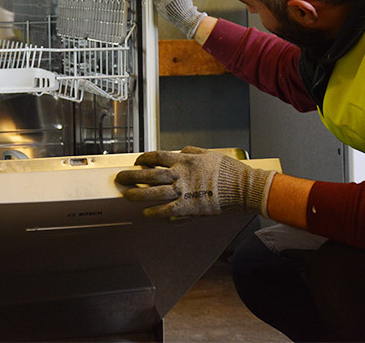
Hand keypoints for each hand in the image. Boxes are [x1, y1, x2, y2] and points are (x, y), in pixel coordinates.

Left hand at [114, 146, 276, 217]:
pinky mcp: (190, 207)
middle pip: (150, 174)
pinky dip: (155, 212)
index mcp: (185, 160)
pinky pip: (167, 210)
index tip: (136, 162)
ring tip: (126, 195)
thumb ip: (192, 151)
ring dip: (138, 194)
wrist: (243, 187)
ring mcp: (184, 191)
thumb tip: (181, 150)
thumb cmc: (229, 171)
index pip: (157, 157)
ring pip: (154, 192)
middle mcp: (181, 174)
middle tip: (121, 178)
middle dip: (132, 176)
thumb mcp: (209, 154)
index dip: (143, 159)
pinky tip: (145, 213)